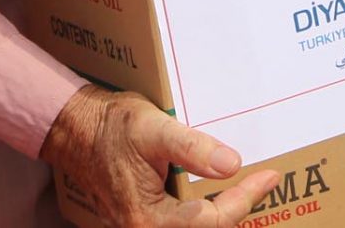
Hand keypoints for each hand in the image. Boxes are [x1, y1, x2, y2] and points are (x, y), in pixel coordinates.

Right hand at [41, 85, 279, 227]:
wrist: (75, 129)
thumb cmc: (111, 126)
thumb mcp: (154, 130)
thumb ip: (192, 149)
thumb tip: (231, 165)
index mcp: (150, 218)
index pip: (212, 221)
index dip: (244, 199)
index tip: (269, 176)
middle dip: (238, 210)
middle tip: (265, 184)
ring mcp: (142, 226)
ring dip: (222, 212)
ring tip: (249, 189)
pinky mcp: (143, 218)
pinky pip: (181, 222)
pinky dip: (204, 211)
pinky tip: (218, 191)